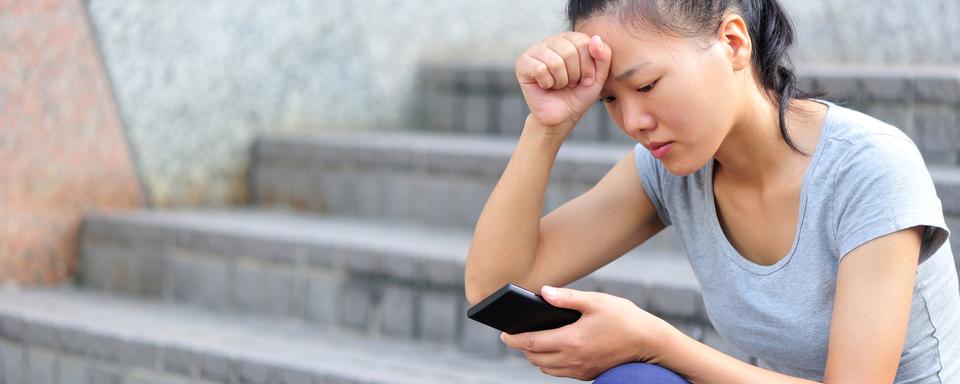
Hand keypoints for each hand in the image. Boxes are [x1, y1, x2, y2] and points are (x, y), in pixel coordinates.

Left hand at [500, 286, 672, 380]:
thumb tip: (543, 292)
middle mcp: (573, 360)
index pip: (530, 343)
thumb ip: (567, 298)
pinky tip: (554, 349)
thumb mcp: (596, 302)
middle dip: (522, 347)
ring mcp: (581, 370)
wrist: (650, 344)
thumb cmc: (625, 319)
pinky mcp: (588, 375)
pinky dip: (550, 364)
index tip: (502, 333)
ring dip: (535, 356)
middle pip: (534, 358)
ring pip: (546, 368)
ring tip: (533, 341)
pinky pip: (560, 373)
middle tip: (516, 334)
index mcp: (571, 341)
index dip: (512, 339)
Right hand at [515, 32, 611, 134]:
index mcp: (570, 39)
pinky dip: (547, 84)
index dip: (588, 66)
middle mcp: (551, 41)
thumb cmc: (578, 94)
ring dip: (561, 81)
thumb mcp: (598, 77)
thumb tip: (595, 38)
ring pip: (555, 62)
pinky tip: (546, 86)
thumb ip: (603, 56)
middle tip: (571, 83)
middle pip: (569, 51)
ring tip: (559, 85)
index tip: (586, 78)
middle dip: (574, 74)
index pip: (583, 42)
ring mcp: (535, 50)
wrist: (561, 117)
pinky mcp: (522, 63)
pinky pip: (540, 70)